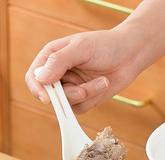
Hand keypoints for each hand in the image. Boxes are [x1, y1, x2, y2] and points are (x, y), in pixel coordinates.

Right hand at [25, 29, 142, 113]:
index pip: (34, 77)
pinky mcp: (82, 99)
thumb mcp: (81, 48)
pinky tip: (103, 85)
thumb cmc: (106, 45)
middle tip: (84, 89)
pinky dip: (92, 99)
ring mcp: (70, 88)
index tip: (47, 98)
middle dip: (68, 95)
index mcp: (51, 57)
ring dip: (85, 95)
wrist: (130, 54)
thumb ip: (59, 62)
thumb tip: (41, 79)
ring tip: (102, 81)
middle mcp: (58, 74)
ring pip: (66, 104)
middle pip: (50, 96)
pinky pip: (80, 109)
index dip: (37, 90)